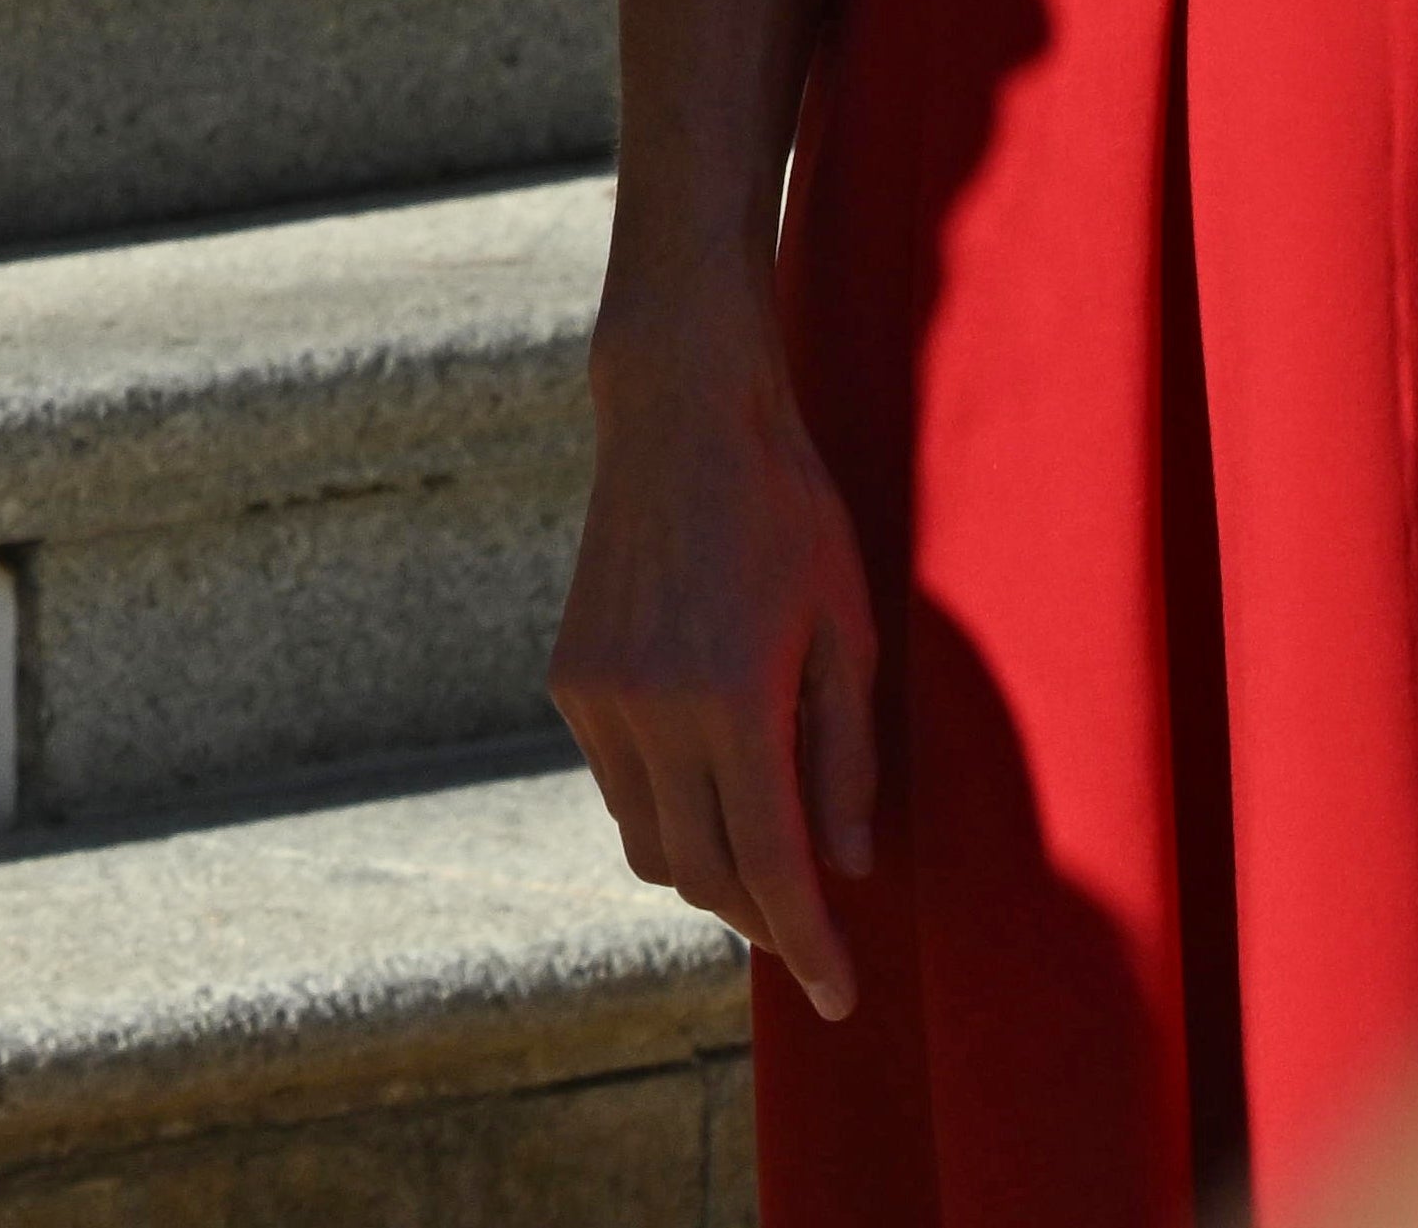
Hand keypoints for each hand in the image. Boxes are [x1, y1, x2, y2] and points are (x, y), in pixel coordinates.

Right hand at [553, 291, 881, 1014]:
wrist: (679, 418)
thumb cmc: (788, 514)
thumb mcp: (847, 632)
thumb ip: (846, 758)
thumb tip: (847, 866)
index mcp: (732, 702)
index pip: (771, 866)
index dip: (809, 945)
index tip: (841, 999)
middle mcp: (650, 711)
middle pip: (700, 873)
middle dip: (760, 919)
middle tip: (812, 936)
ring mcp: (598, 696)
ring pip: (647, 841)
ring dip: (706, 871)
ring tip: (765, 866)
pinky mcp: (570, 677)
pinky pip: (618, 785)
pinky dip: (666, 809)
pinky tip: (710, 783)